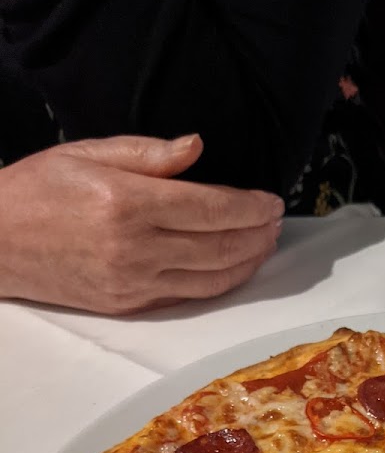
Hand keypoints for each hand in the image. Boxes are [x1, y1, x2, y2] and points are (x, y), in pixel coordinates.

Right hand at [0, 134, 283, 313]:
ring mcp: (135, 282)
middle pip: (220, 245)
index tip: (272, 201)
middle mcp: (136, 248)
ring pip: (213, 277)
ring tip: (265, 243)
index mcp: (128, 204)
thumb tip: (198, 147)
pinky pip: (190, 295)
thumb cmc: (39, 190)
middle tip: (277, 221)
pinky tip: (236, 267)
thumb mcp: (87, 153)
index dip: (250, 207)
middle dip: (258, 234)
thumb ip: (148, 153)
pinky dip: (222, 282)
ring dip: (248, 261)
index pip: (211, 208)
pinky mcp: (131, 305)